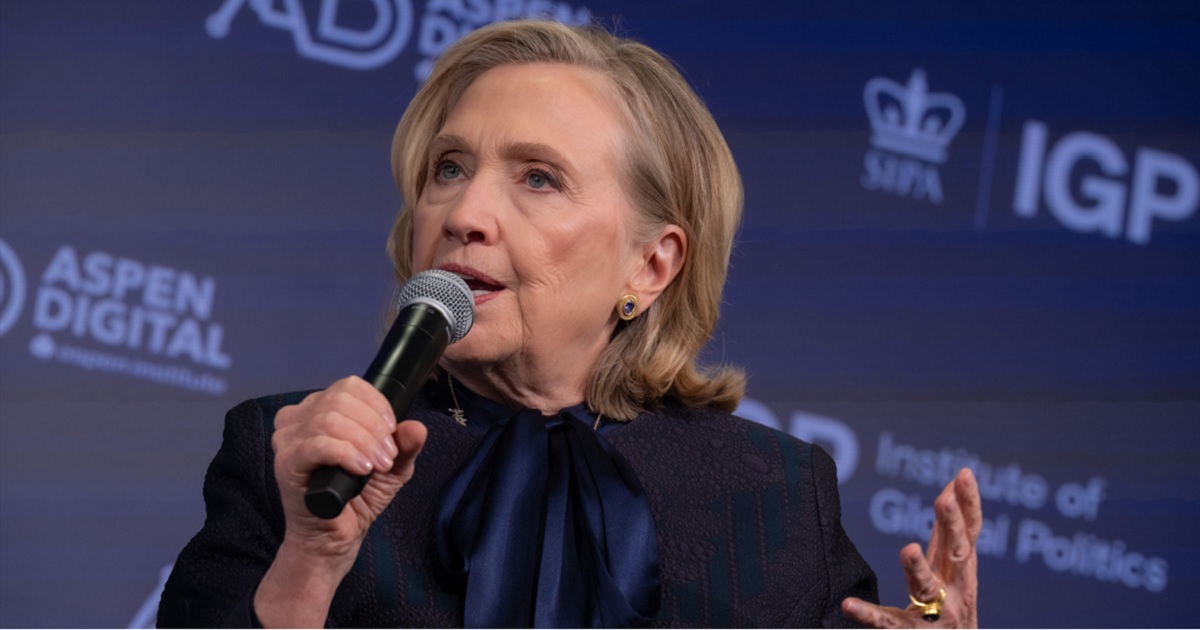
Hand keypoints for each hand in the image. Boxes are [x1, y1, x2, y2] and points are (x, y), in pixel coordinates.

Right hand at [255, 376, 426, 626]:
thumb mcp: (392, 469)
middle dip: (373, 427)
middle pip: (340, 400)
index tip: (392, 431)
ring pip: (329, 420)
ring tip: (378, 466)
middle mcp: (298, 417)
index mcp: (320, 409)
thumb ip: (405, 446)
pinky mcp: (285, 464)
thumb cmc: (357, 498)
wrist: (333, 539)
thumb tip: (416, 427)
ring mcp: (287, 440)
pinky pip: (317, 444)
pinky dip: (346, 454)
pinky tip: (362, 470)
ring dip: (364, 442)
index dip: (377, 405)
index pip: (349, 386)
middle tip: (387, 457)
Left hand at [843, 468, 981, 627]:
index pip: (970, 533)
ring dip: (919, 568)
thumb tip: (952, 484)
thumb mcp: (952, 569)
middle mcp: (956, 592)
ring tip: (908, 549)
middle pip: (957, 554)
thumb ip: (947, 531)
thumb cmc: (951, 610)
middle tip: (944, 500)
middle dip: (953, 526)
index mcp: (962, 572)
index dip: (969, 504)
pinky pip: (887, 623)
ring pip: (928, 589)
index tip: (964, 474)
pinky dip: (868, 614)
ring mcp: (936, 616)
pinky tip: (848, 604)